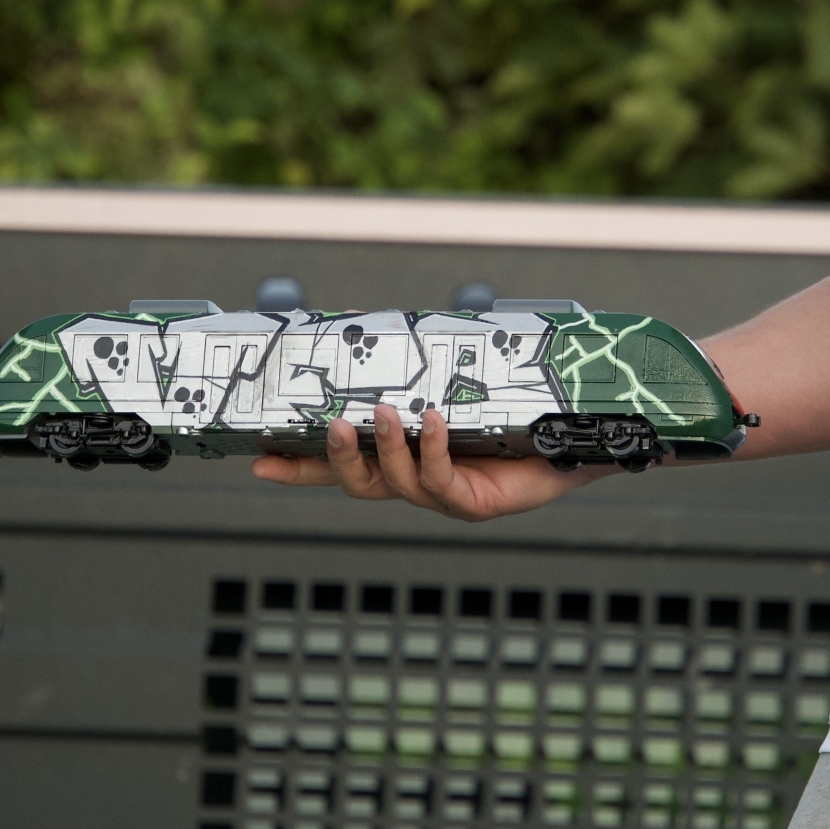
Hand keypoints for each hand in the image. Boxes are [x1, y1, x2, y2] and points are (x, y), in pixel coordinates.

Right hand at [251, 403, 611, 521]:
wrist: (568, 444)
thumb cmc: (511, 417)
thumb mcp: (452, 387)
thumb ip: (415, 367)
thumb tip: (374, 324)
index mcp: (401, 461)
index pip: (339, 469)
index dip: (300, 468)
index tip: (261, 460)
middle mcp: (415, 483)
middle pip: (358, 484)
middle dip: (337, 459)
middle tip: (334, 427)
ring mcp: (443, 498)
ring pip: (396, 483)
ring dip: (387, 447)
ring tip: (387, 413)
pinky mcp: (473, 503)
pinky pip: (442, 479)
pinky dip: (433, 449)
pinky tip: (435, 421)